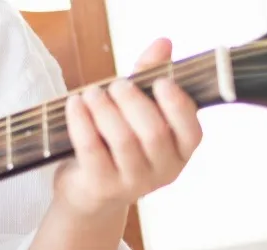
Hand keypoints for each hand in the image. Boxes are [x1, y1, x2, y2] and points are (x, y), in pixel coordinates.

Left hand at [54, 38, 202, 216]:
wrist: (91, 191)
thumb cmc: (120, 141)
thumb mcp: (139, 109)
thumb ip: (151, 75)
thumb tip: (163, 42)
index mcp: (181, 151)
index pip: (192, 132)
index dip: (178, 106)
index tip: (161, 81)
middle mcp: (163, 171)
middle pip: (154, 133)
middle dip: (133, 102)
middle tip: (115, 84)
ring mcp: (133, 183)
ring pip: (123, 141)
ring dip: (105, 109)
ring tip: (91, 92)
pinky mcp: (101, 186)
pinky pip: (91, 150)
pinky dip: (81, 122)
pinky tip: (74, 104)